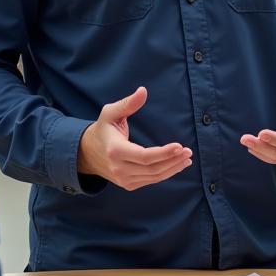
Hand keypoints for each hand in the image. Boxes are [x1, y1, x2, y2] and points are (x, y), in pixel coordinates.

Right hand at [77, 87, 192, 190]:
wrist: (87, 153)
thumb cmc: (103, 129)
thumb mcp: (110, 112)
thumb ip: (128, 103)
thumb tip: (143, 90)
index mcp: (115, 150)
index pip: (145, 156)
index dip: (164, 153)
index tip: (180, 146)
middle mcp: (119, 168)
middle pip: (152, 169)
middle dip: (173, 161)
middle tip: (188, 152)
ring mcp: (123, 179)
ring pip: (153, 177)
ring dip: (173, 168)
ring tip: (187, 159)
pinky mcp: (128, 185)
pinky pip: (150, 180)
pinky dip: (165, 174)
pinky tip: (176, 166)